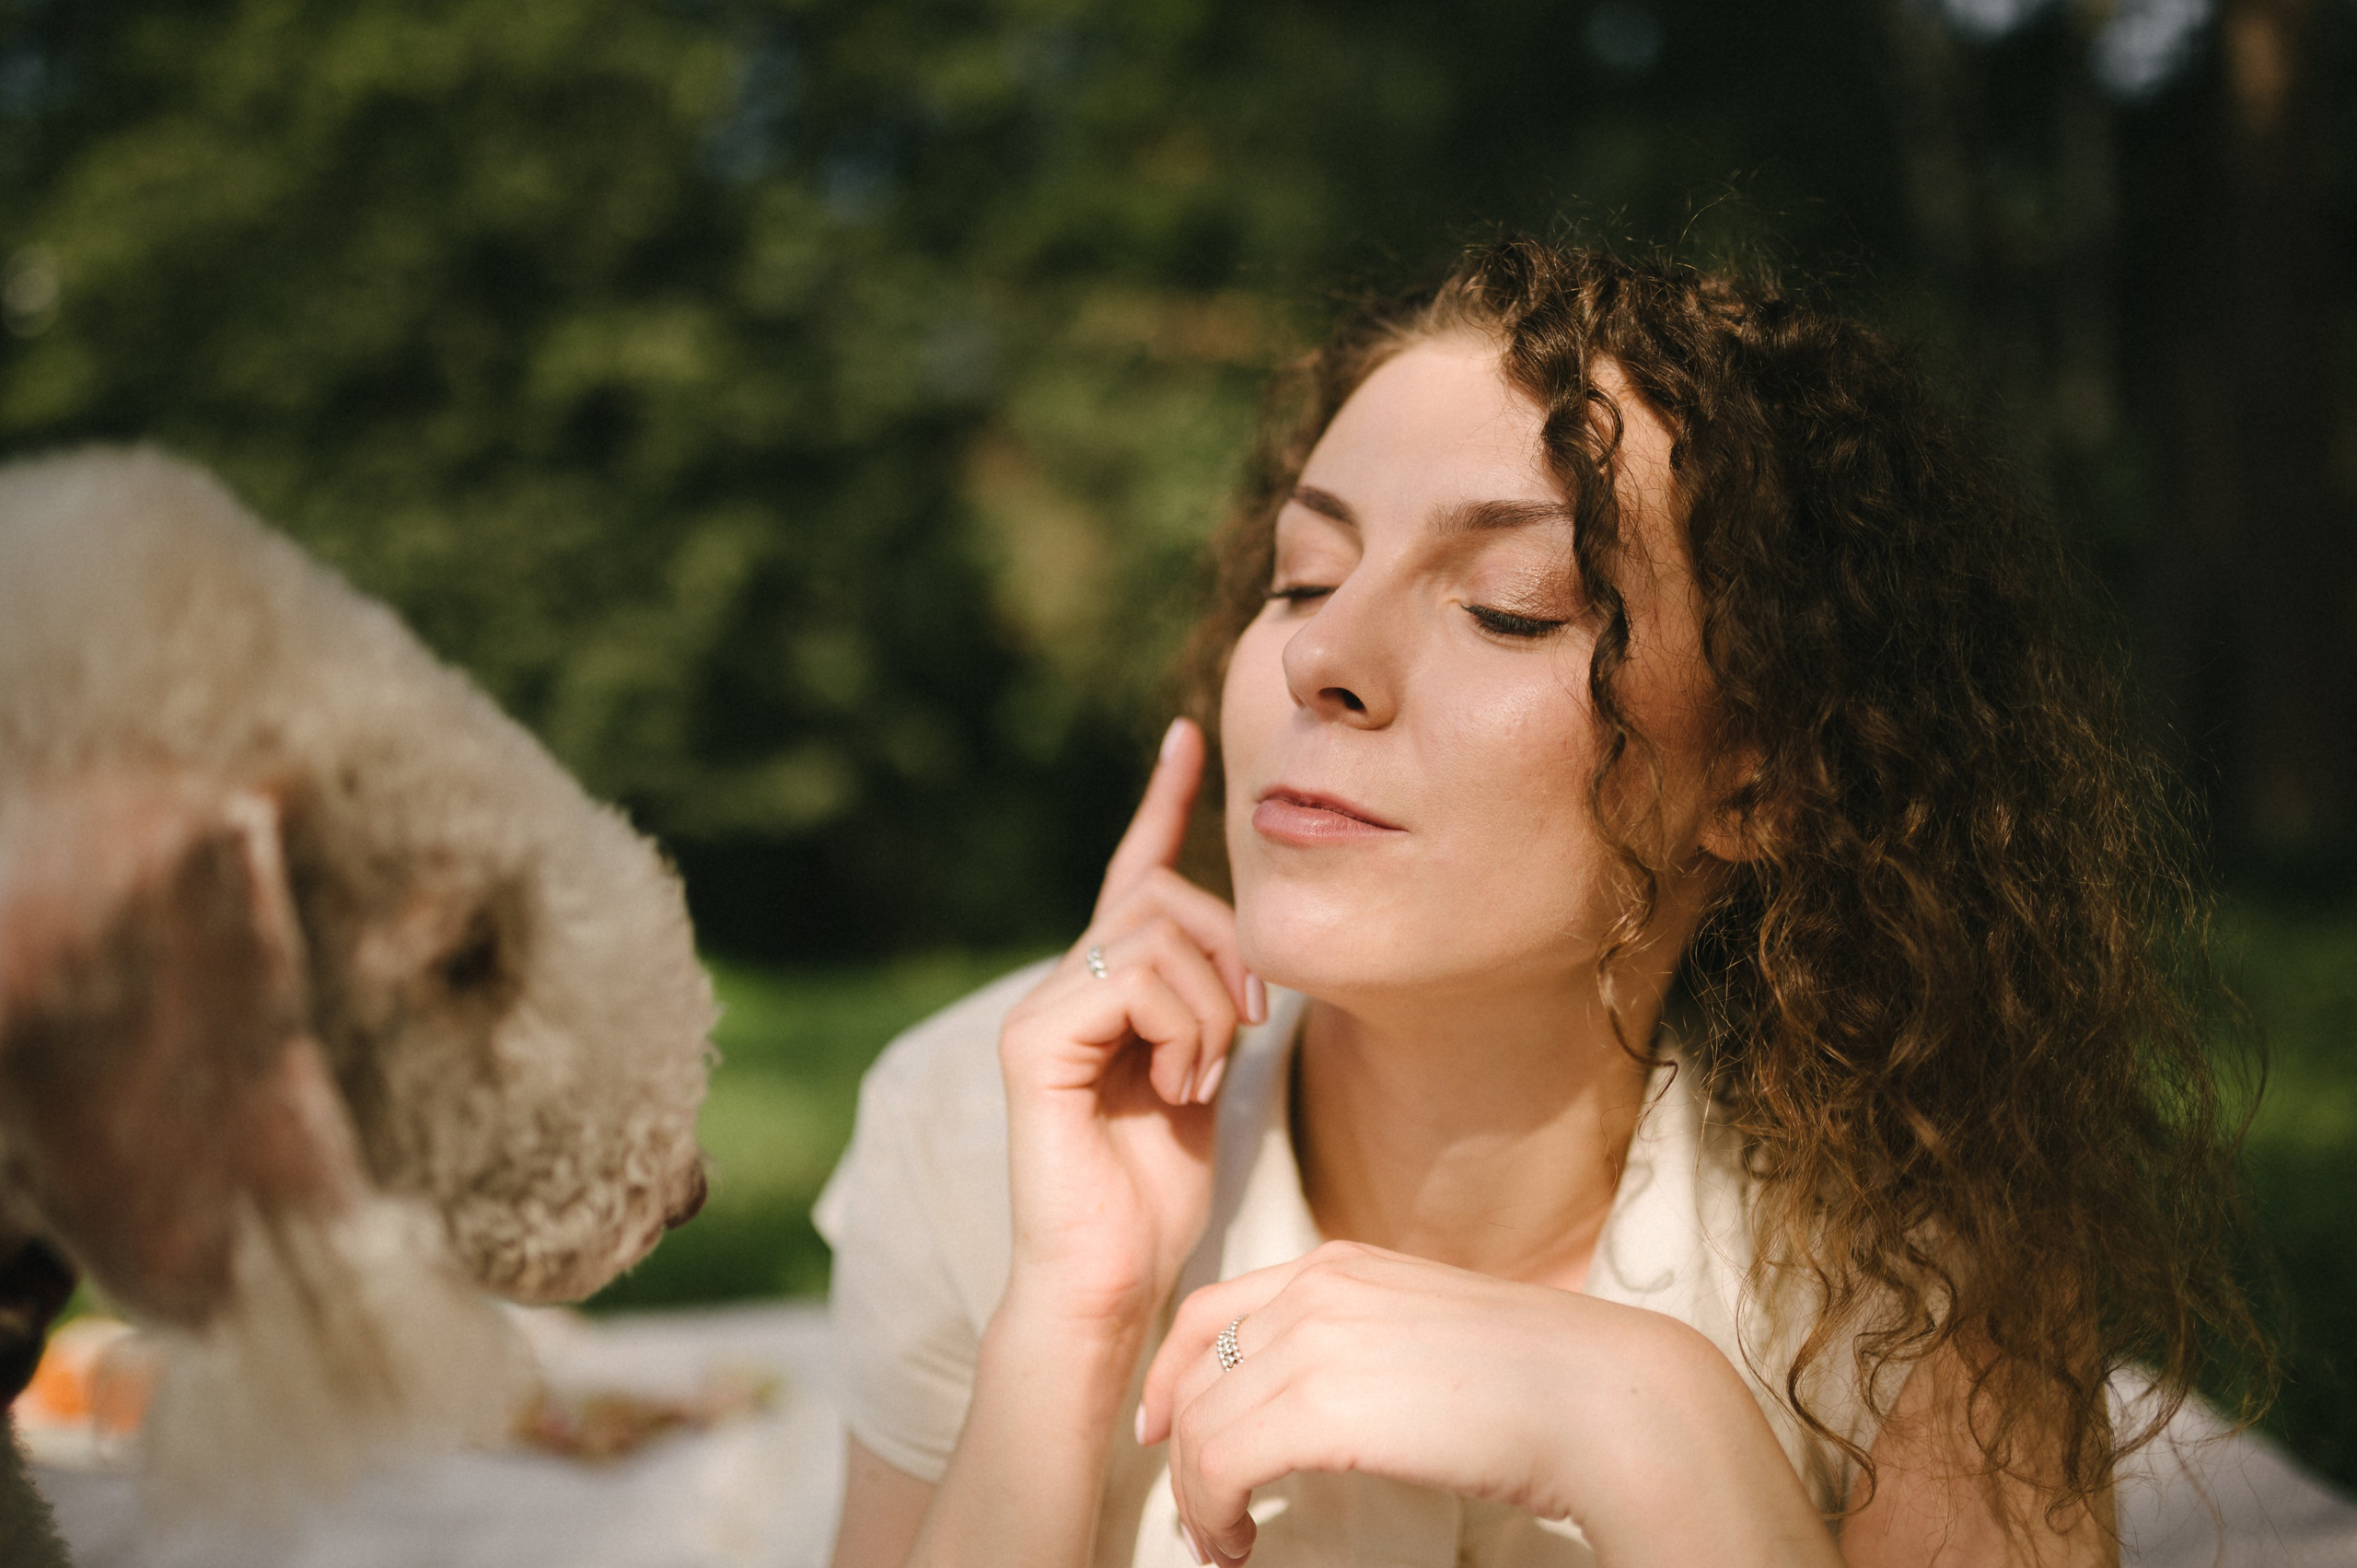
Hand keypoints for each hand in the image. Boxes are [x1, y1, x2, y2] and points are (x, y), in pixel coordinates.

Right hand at [997, 718, 1265, 1333]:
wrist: (1111, 1278)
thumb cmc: (1159, 1192)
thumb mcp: (1206, 1073)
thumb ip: (1211, 1002)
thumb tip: (1245, 953)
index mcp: (1109, 986)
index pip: (1136, 871)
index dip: (1162, 801)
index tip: (1186, 736)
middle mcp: (1067, 982)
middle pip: (1171, 898)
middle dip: (1234, 957)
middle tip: (1243, 1035)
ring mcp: (1043, 1006)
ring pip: (1161, 935)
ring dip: (1214, 1012)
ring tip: (1199, 1082)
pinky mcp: (1035, 1039)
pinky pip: (1134, 980)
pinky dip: (1182, 1032)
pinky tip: (1175, 1089)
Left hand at [1138, 1243, 1612, 1565]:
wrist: (1603, 1400)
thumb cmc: (1540, 1382)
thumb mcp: (1429, 1331)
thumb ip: (1366, 1341)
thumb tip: (1326, 1401)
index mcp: (1342, 1264)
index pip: (1213, 1310)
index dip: (1172, 1375)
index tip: (1164, 1430)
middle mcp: (1316, 1289)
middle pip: (1194, 1370)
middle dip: (1180, 1448)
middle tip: (1199, 1512)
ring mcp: (1313, 1340)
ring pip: (1198, 1423)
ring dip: (1197, 1495)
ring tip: (1225, 1541)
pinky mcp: (1317, 1404)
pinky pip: (1219, 1463)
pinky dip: (1213, 1510)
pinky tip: (1243, 1541)